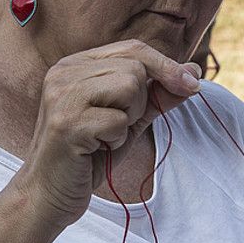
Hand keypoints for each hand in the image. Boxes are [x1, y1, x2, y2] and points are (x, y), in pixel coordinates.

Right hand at [14, 39, 202, 225]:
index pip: (133, 48)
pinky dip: (116, 140)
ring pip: (129, 87)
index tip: (193, 84)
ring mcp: (62, 95)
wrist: (49, 194)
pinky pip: (118, 121)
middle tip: (116, 126)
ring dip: (128, 119)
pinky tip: (95, 149)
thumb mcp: (129, 120)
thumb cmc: (90, 156)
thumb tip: (194, 74)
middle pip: (135, 67)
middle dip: (140, 101)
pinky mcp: (66, 122)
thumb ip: (158, 96)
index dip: (167, 65)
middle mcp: (64, 72)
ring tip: (105, 136)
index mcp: (76, 65)